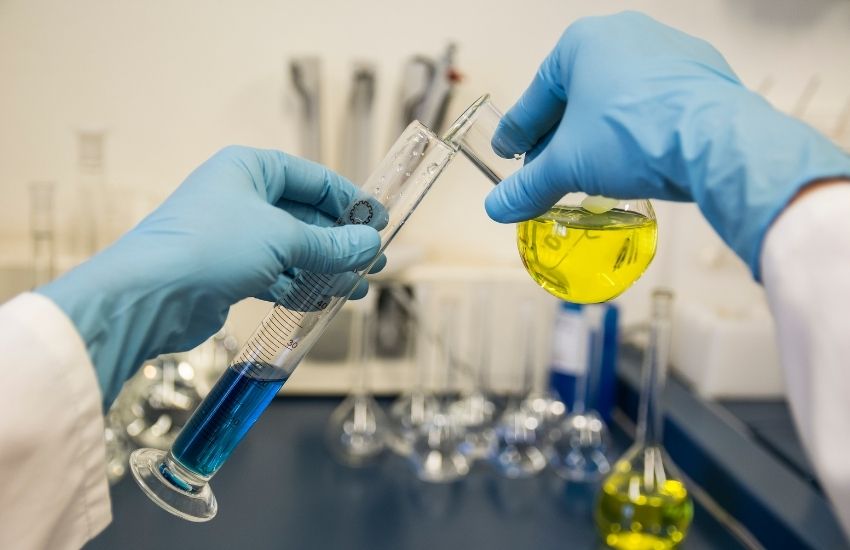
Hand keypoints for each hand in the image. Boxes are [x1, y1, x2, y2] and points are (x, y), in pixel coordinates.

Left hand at [39, 146, 384, 406]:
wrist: (148, 295)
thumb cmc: (213, 246)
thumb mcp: (283, 239)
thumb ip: (331, 244)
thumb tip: (371, 244)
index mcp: (251, 168)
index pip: (315, 179)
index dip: (351, 201)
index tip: (380, 223)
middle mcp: (241, 196)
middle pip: (306, 217)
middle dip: (341, 243)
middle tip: (374, 264)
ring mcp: (233, 234)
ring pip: (292, 249)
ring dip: (324, 269)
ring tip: (354, 290)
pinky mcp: (226, 269)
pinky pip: (273, 273)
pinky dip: (298, 286)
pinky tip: (320, 302)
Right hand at [485, 11, 849, 277]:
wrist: (715, 141)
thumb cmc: (634, 136)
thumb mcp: (568, 166)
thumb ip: (528, 187)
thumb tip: (497, 208)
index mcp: (583, 43)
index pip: (536, 96)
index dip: (518, 131)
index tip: (507, 153)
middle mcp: (624, 35)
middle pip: (576, 96)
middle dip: (559, 135)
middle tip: (547, 169)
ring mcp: (667, 51)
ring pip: (616, 98)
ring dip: (598, 132)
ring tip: (591, 169)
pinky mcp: (700, 73)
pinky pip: (654, 103)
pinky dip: (637, 129)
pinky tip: (635, 159)